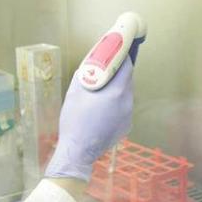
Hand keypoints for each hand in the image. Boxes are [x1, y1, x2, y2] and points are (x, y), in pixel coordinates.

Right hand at [45, 56, 135, 180]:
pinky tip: (101, 109)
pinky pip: (124, 108)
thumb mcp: (73, 93)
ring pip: (126, 94)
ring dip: (116, 89)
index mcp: (115, 92)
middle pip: (127, 80)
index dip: (122, 57)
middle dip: (118, 73)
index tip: (117, 51)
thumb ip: (84, 75)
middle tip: (106, 69)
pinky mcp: (126, 126)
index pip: (126, 67)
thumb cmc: (74, 121)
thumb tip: (90, 66)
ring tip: (101, 91)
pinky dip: (116, 104)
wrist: (78, 150)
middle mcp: (127, 102)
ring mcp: (128, 115)